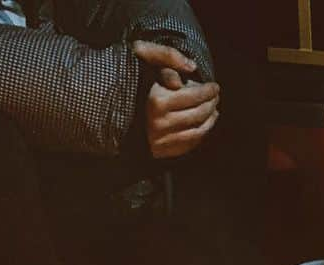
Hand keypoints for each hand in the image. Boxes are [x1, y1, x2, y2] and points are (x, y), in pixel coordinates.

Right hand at [132, 40, 218, 159]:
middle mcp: (160, 123)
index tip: (215, 86)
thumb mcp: (142, 54)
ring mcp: (160, 140)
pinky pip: (188, 145)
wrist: (108, 106)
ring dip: (210, 121)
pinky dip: (201, 135)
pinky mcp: (160, 152)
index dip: (208, 91)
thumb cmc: (130, 76)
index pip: (194, 96)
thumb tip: (191, 68)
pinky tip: (205, 126)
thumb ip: (166, 56)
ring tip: (214, 111)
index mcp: (157, 101)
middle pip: (197, 114)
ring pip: (196, 132)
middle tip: (215, 97)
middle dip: (211, 105)